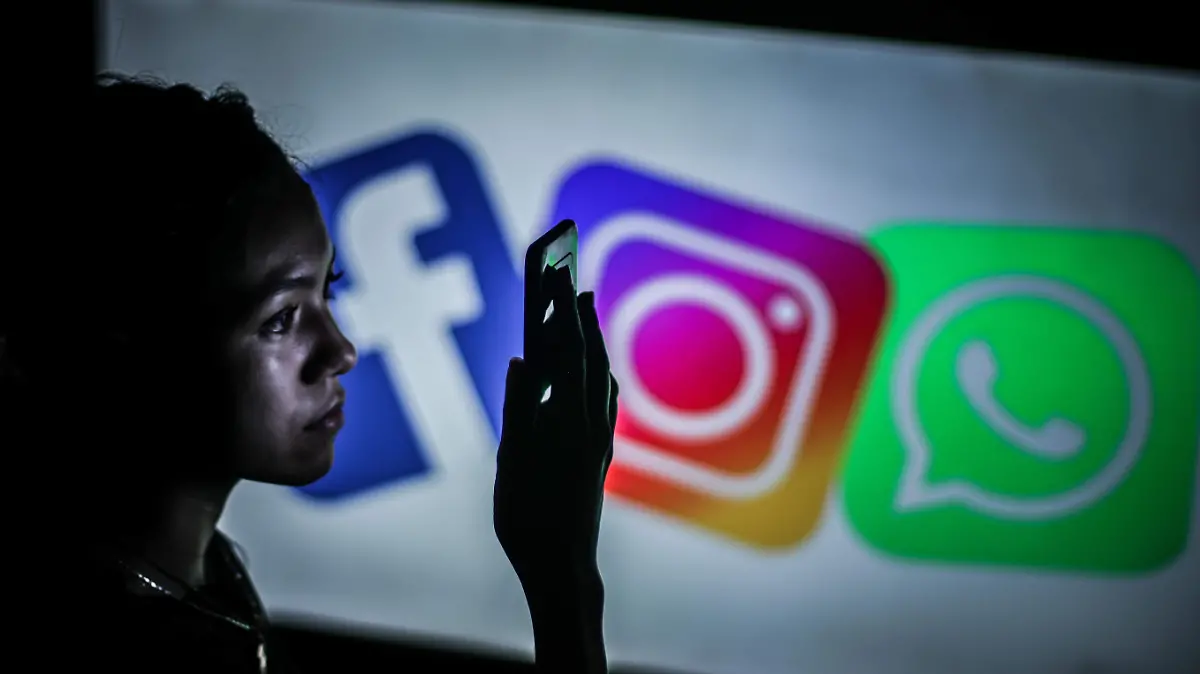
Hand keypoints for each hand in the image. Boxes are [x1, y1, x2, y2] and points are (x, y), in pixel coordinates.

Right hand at [494, 264, 617, 589]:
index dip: (562, 312)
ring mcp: (600, 440)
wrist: (561, 565)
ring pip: (603, 377)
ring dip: (593, 341)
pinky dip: (599, 372)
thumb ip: (518, 407)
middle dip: (581, 318)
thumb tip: (523, 359)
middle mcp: (591, 425)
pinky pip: (606, 400)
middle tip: (573, 280)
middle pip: (590, 358)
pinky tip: (593, 368)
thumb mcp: (510, 461)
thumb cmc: (526, 518)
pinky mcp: (601, 454)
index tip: (556, 275)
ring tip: (583, 313)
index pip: (567, 352)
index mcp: (565, 422)